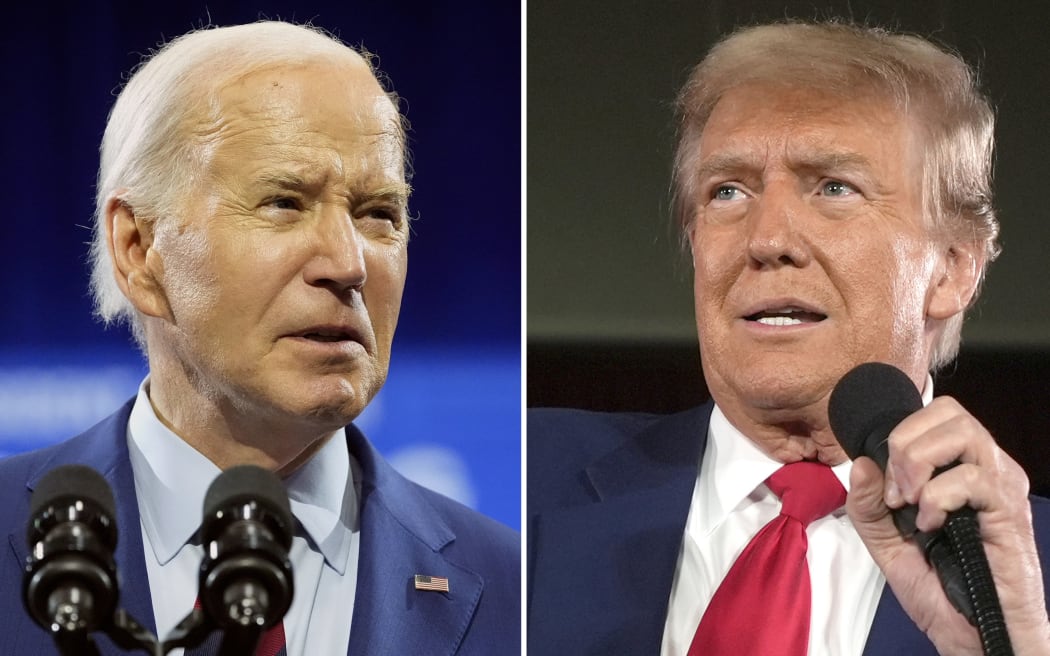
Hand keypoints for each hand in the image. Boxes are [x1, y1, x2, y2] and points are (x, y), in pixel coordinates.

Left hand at [847, 396, 1049, 654]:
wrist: (972, 633)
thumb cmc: (938, 587)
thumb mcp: (886, 543)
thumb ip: (867, 504)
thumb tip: (862, 461)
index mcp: (960, 467)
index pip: (935, 413)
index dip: (900, 436)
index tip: (887, 486)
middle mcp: (986, 467)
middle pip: (949, 412)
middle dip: (906, 445)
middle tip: (897, 493)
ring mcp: (1001, 486)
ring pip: (962, 432)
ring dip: (920, 465)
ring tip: (912, 505)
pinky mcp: (1010, 511)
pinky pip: (971, 478)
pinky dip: (937, 499)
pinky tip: (932, 527)